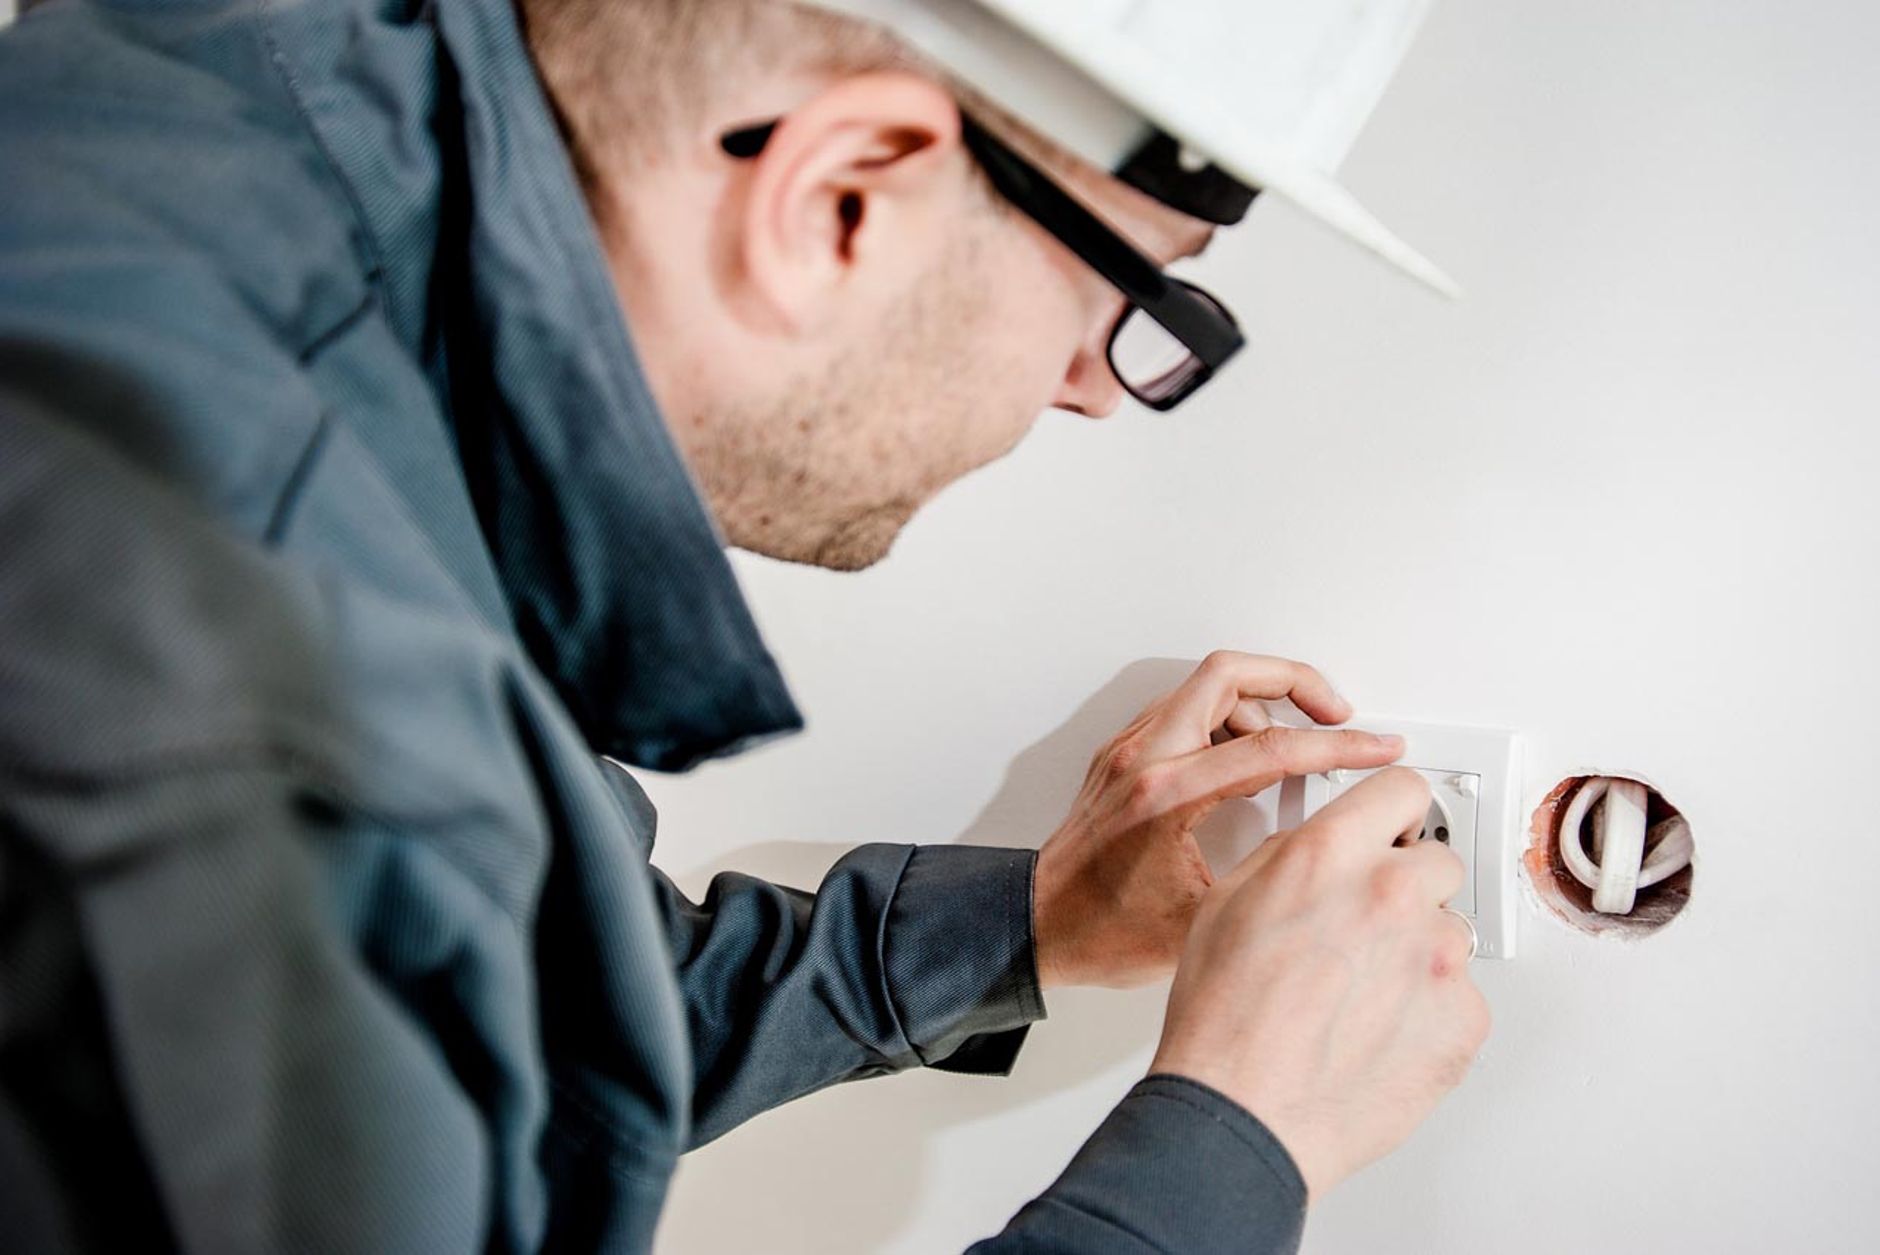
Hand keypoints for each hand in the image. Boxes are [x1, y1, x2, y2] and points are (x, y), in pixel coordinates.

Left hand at [1030, 651, 1405, 989]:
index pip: (1271, 747)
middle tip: (1335, 711)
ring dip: (1259, 703)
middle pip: (1230, 674)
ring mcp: (1128, 752)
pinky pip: (1183, 711)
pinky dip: (1225, 720)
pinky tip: (1245, 760)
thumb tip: (1322, 856)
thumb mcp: (1203, 922)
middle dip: (1296, 682)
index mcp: (1165, 796)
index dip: (1339, 746)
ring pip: (1204, 687)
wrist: (1038, 929)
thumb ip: (1266, 878)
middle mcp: (1142, 760)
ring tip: (1292, 746)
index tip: (1376, 747)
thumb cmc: (1101, 932)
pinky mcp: (1122, 758)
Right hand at [1150, 767, 1491, 1199]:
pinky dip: (1429, 1009)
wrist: (1245, 1114)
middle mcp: (1394, 894)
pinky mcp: (1465, 1018)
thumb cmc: (1223, 1022)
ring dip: (1417, 951)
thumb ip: (1288, 858)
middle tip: (1363, 929)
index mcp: (1331, 855)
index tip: (1395, 824)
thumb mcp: (1226, 904)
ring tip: (1359, 996)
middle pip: (1437, 859)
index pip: (1403, 789)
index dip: (1393, 810)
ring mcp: (1439, 958)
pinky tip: (1378, 1030)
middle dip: (1405, 885)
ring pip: (1449, 930)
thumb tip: (1321, 850)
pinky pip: (1461, 995)